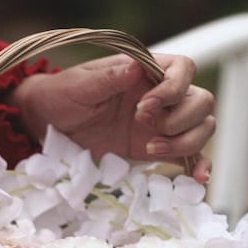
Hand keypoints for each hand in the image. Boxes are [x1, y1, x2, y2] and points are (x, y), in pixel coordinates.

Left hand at [7, 53, 215, 181]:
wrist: (46, 124)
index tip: (145, 106)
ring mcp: (161, 123)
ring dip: (186, 142)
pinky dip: (196, 166)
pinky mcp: (156, 148)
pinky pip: (187, 155)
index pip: (183, 69)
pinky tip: (198, 179)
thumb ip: (107, 79)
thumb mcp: (78, 85)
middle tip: (142, 126)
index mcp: (145, 70)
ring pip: (201, 128)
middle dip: (181, 118)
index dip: (174, 88)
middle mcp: (161, 95)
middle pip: (201, 101)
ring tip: (150, 150)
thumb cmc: (61, 95)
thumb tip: (136, 68)